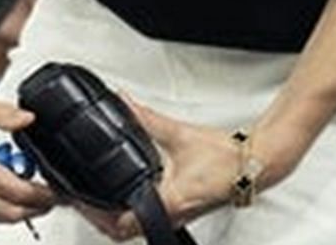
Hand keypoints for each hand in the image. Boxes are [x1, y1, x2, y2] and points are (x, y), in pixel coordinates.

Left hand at [78, 99, 292, 236]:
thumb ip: (147, 119)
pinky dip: (134, 213)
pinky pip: (151, 221)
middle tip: (83, 201)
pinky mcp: (183, 212)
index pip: (120, 223)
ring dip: (116, 219)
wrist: (255, 164)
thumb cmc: (227, 158)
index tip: (80, 199)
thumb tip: (125, 104)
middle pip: (122, 232)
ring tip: (100, 201)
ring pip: (136, 229)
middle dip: (100, 220)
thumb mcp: (179, 134)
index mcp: (167, 202)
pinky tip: (131, 196)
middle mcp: (170, 215)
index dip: (95, 214)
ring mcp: (177, 217)